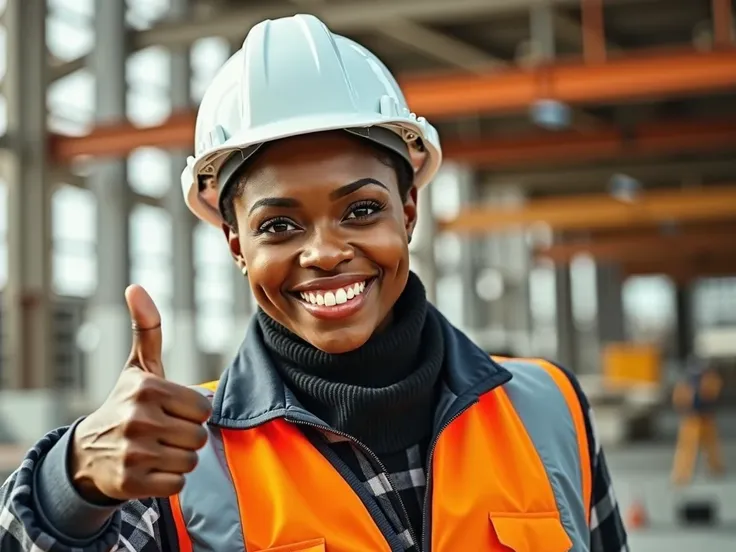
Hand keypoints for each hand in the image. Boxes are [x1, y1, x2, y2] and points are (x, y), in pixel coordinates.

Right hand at [70, 285, 211, 500]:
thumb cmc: (125, 404)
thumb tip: (136, 287)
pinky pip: (178, 483)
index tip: (172, 411)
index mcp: (148, 388)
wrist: (87, 453)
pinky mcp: (131, 482)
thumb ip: (148, 328)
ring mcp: (134, 452)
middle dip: (186, 436)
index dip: (192, 412)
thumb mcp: (138, 367)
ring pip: (191, 460)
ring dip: (179, 458)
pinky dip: (170, 480)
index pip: (204, 408)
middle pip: (199, 435)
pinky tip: (151, 469)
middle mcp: (139, 419)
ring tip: (157, 449)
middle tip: (164, 432)